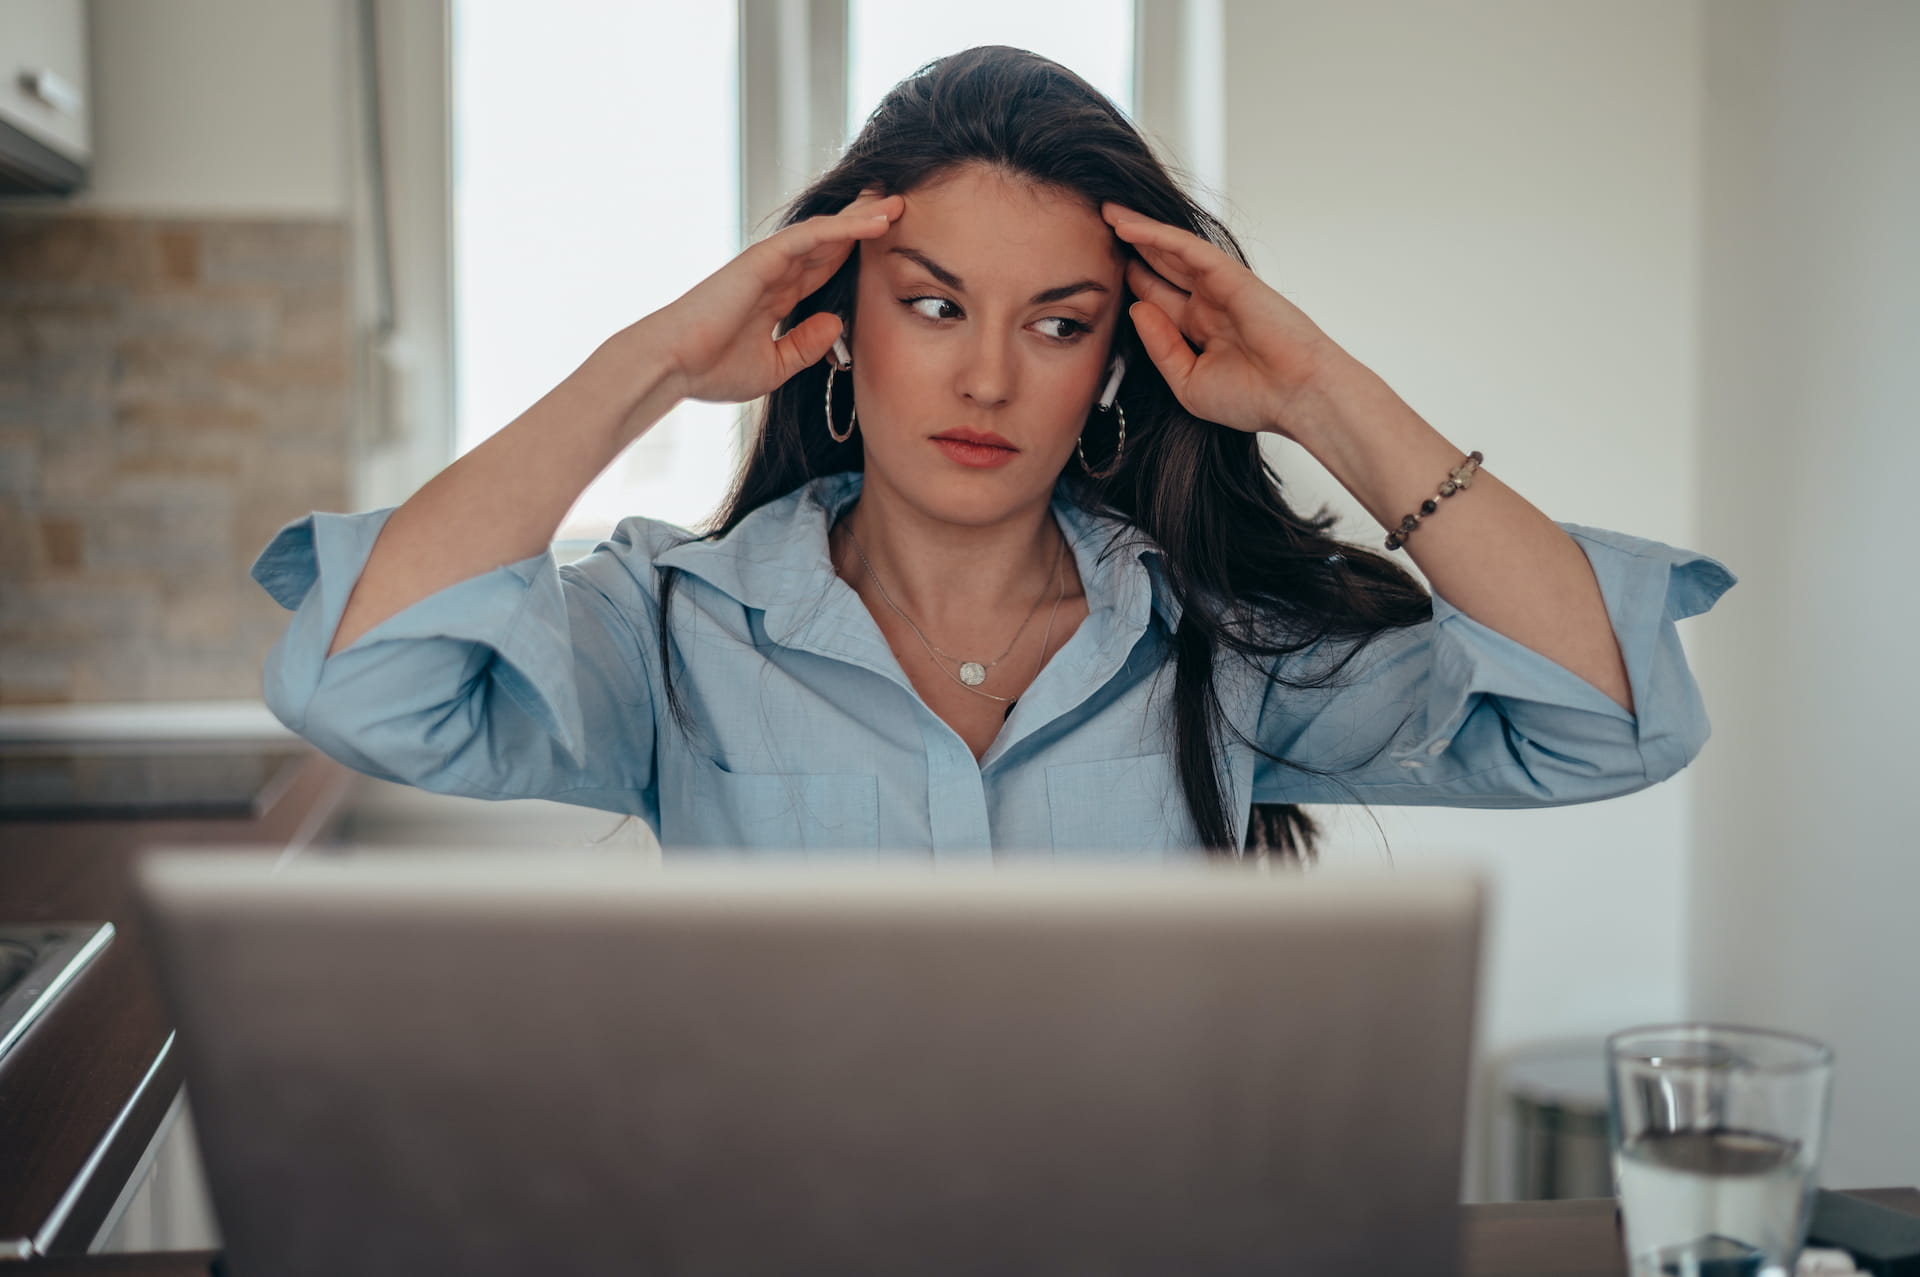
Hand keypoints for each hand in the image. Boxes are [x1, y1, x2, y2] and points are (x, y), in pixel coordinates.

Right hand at [653, 190, 902, 404]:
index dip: (857, 254)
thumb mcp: (774, 366)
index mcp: (778, 295)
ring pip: (828, 231)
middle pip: (832, 241)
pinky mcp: (765, 257)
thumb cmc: (712, 370)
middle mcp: (776, 272)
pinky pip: (814, 236)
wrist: (675, 366)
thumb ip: (805, 345)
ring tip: (898, 203)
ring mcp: (770, 262)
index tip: (890, 246)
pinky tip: (877, 220)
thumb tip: (836, 323)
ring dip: (864, 217)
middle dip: (865, 224)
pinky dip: (847, 227)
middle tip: (901, 208)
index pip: (826, 267)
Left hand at [1103, 202, 1344, 440]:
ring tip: (1107, 212)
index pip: (1158, 299)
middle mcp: (1209, 304)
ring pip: (1171, 251)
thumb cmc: (1256, 398)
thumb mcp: (1188, 382)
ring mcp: (1220, 287)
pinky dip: (1157, 234)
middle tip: (1098, 229)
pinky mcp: (1230, 274)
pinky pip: (1187, 248)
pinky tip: (1129, 225)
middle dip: (1131, 249)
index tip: (1099, 271)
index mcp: (1201, 331)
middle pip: (1162, 268)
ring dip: (1139, 231)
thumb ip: (1161, 347)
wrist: (1297, 396)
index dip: (1131, 282)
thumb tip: (1137, 310)